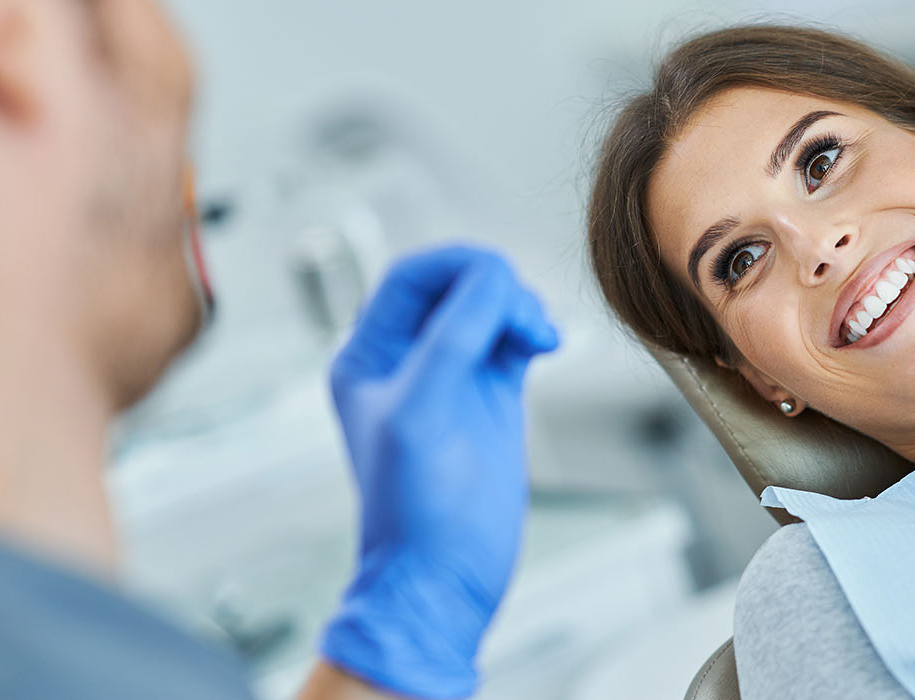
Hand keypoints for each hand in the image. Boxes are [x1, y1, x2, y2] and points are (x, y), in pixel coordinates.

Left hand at [319, 245, 557, 699]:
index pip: (412, 277)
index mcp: (368, 356)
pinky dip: (533, 328)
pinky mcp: (491, 396)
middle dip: (496, 287)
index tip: (501, 280)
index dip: (459, 265)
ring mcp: (451, 376)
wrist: (443, 579)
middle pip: (456, 283)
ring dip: (520, 306)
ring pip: (489, 306)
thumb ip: (452, 338)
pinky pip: (512, 337)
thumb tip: (493, 278)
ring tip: (537, 337)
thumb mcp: (422, 413)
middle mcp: (407, 359)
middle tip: (525, 319)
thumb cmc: (413, 512)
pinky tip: (546, 344)